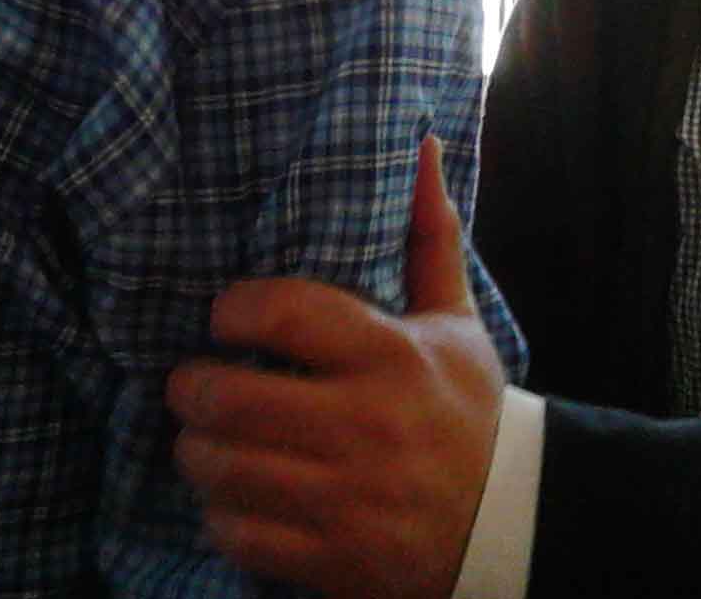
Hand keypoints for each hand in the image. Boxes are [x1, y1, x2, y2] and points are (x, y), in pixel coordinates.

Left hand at [168, 136, 505, 598]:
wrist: (509, 524)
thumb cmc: (465, 409)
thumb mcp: (455, 321)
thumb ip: (427, 235)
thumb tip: (423, 144)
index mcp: (392, 356)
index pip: (283, 314)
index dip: (232, 310)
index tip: (224, 317)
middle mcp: (366, 426)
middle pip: (232, 399)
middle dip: (192, 389)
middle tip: (190, 383)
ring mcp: (348, 498)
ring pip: (224, 469)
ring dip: (198, 453)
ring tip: (203, 439)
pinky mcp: (333, 557)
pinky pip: (239, 535)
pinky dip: (222, 516)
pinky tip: (233, 497)